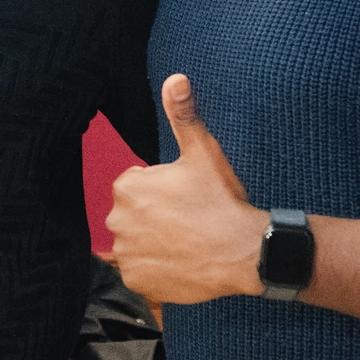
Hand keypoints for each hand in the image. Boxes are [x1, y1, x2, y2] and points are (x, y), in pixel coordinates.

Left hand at [106, 75, 268, 306]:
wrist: (243, 251)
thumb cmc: (221, 200)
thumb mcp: (202, 152)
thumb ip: (183, 115)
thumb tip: (175, 78)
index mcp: (126, 188)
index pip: (137, 186)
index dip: (163, 191)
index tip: (186, 197)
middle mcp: (116, 220)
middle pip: (134, 215)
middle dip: (155, 216)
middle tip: (189, 219)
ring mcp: (126, 254)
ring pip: (137, 243)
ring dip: (154, 242)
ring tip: (187, 240)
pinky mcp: (138, 281)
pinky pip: (141, 272)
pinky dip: (156, 269)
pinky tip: (181, 261)